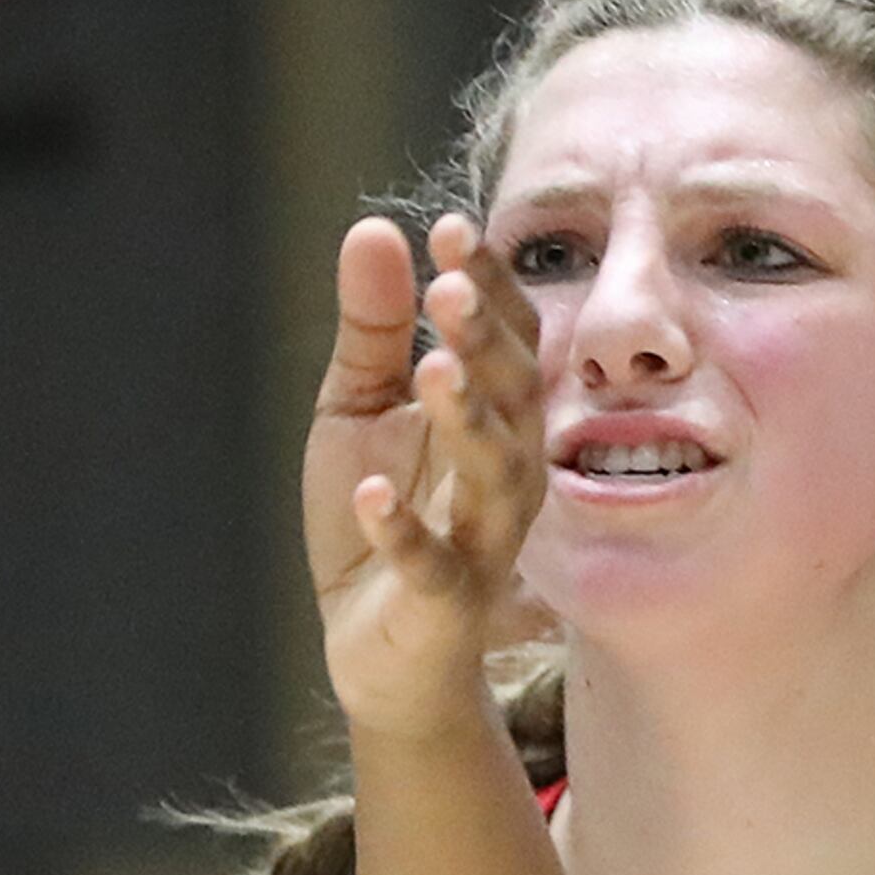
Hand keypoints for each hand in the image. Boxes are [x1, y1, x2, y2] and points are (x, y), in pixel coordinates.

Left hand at [307, 217, 545, 739]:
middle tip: (446, 292)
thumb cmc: (383, 513)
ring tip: (431, 371)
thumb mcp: (360, 409)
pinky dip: (407, 532)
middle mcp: (507, 471)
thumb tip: (374, 228)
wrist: (377, 646)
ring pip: (495, 474)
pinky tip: (374, 495)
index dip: (486, 286)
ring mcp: (483, 538)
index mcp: (494, 415)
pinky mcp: (448, 602)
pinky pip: (436, 566)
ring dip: (466, 422)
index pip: (509, 338)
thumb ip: (371, 330)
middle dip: (485, 342)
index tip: (449, 231)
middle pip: (514, 395)